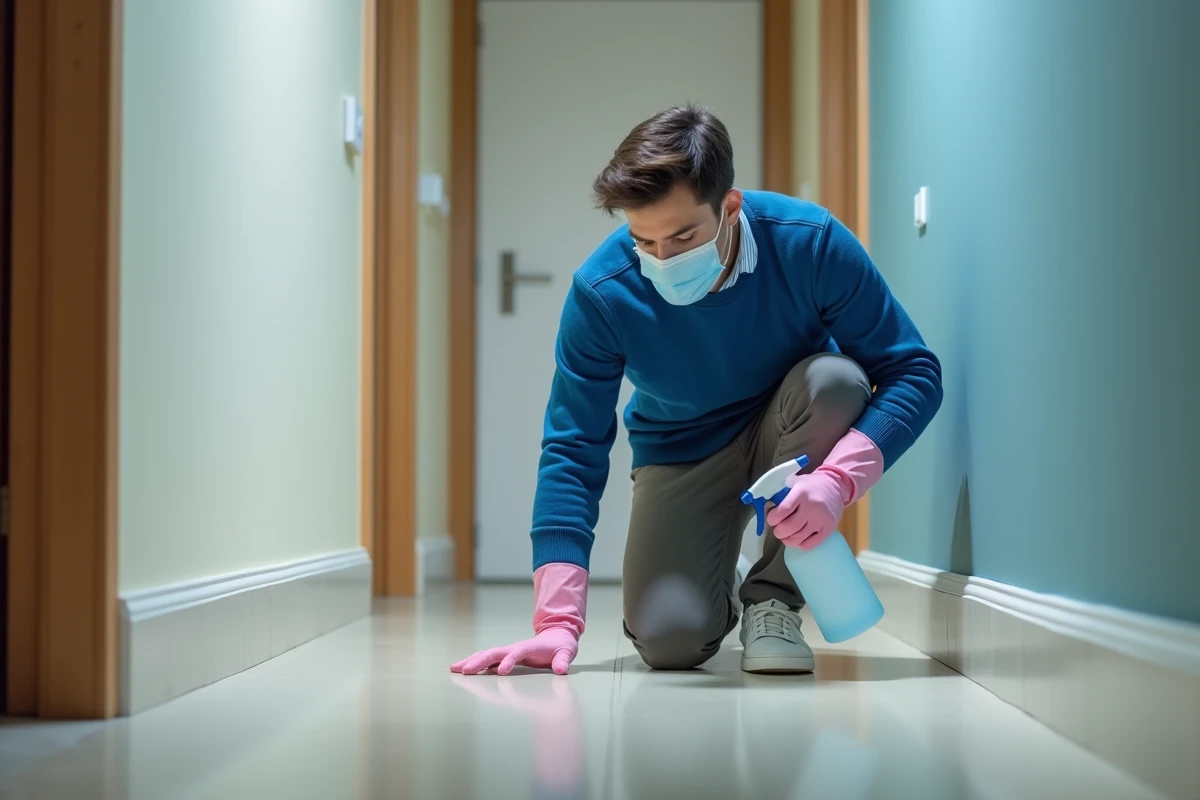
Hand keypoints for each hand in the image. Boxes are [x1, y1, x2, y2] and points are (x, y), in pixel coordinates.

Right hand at [450, 627, 578, 675]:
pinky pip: (488, 660)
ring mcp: (509, 652)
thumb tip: (561, 669)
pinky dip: (475, 664)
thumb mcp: (567, 652)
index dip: (509, 661)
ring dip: (471, 661)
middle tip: (464, 670)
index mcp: (529, 648)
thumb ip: (563, 660)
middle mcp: (515, 648)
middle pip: (494, 653)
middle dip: (479, 662)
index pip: (517, 653)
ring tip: (454, 668)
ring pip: (486, 655)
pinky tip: (464, 670)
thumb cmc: (562, 646)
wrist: (557, 635)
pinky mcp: (506, 656)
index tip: (501, 672)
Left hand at [766, 429, 885, 550]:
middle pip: (789, 527)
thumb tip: (762, 503)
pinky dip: (800, 544)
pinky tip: (798, 538)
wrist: (836, 486)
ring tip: (785, 534)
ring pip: (798, 538)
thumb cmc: (810, 485)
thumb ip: (780, 491)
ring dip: (787, 539)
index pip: (783, 510)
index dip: (772, 518)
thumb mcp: (794, 482)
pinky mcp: (828, 529)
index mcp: (801, 493)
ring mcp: (821, 519)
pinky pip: (810, 544)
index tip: (771, 519)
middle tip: (777, 528)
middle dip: (778, 531)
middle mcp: (812, 507)